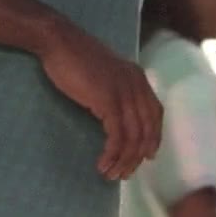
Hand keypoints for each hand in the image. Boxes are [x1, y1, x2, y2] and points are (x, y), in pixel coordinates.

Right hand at [35, 20, 162, 179]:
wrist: (60, 41)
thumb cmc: (75, 59)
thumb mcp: (104, 76)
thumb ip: (115, 91)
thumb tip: (116, 117)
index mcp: (138, 78)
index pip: (156, 113)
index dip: (154, 137)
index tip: (147, 157)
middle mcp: (137, 85)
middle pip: (147, 129)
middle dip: (137, 156)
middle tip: (124, 174)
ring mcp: (124, 92)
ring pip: (134, 136)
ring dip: (124, 160)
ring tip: (111, 175)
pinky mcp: (108, 100)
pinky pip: (118, 135)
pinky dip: (113, 153)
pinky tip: (103, 164)